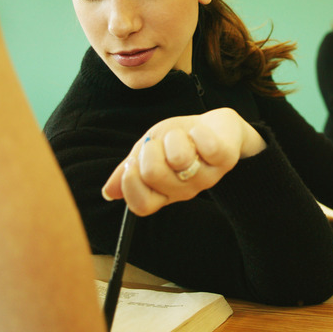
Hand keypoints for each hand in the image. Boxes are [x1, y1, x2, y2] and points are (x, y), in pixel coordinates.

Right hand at [102, 107, 266, 215]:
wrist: (213, 125)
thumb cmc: (178, 140)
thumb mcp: (147, 151)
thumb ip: (128, 170)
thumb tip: (108, 192)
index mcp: (163, 192)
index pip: (142, 205)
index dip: (131, 183)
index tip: (132, 163)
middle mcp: (184, 190)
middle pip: (154, 174)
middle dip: (150, 148)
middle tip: (160, 143)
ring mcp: (206, 177)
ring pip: (178, 157)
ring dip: (174, 136)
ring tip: (183, 137)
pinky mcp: (225, 160)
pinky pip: (206, 145)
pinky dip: (198, 131)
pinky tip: (200, 132)